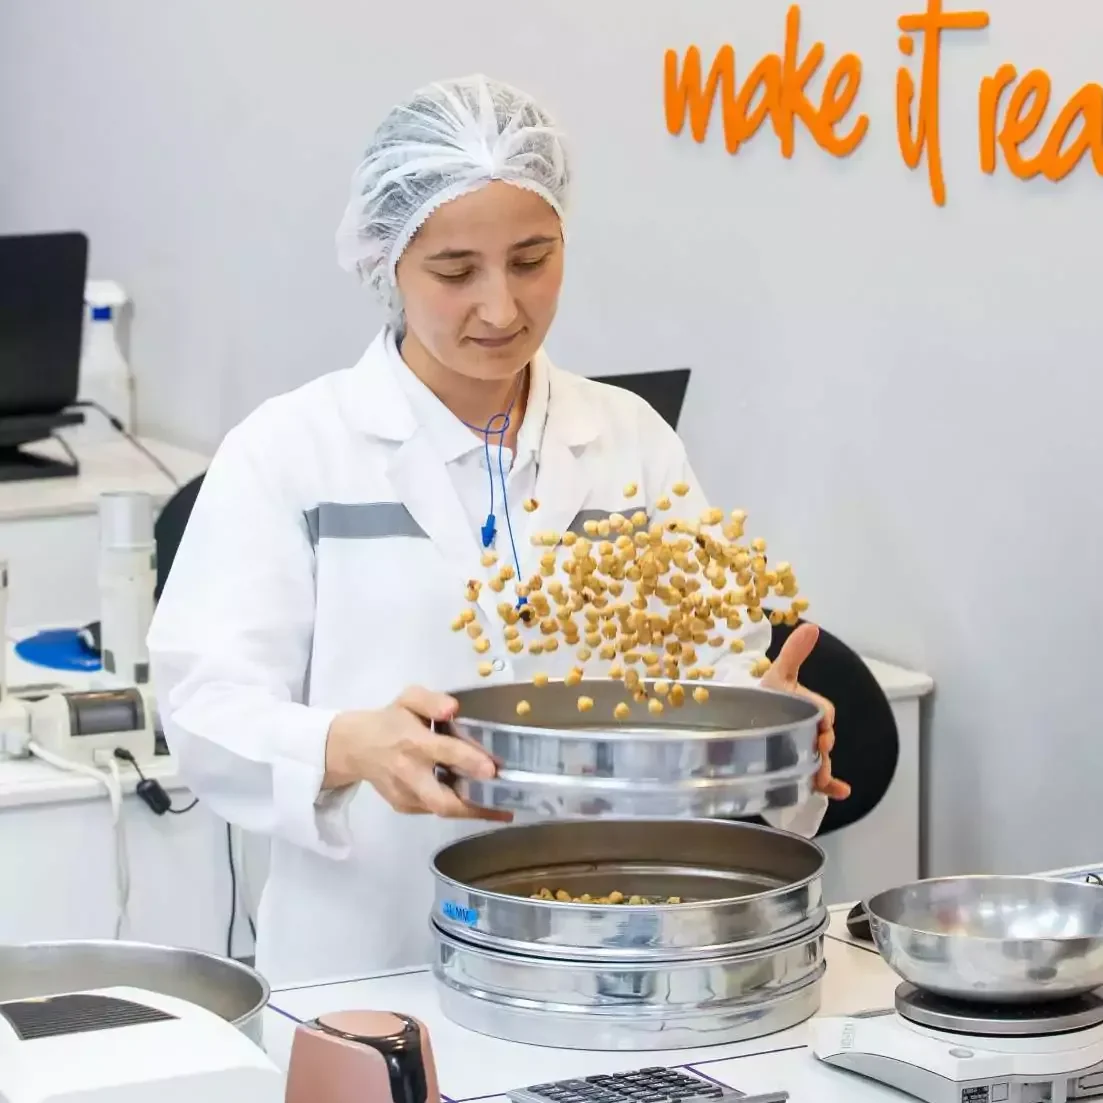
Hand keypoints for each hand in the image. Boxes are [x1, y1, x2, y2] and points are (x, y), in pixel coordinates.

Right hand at [324, 687, 511, 820]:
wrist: (355, 747)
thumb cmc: (389, 720)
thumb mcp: (408, 699)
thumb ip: (431, 701)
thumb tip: (453, 708)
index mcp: (413, 742)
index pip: (444, 752)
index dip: (469, 761)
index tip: (493, 769)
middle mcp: (408, 772)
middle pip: (440, 800)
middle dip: (472, 806)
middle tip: (504, 804)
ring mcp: (405, 794)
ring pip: (441, 810)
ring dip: (472, 811)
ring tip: (501, 809)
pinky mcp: (403, 806)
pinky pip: (434, 809)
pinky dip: (456, 807)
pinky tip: (476, 801)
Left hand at [760, 624, 850, 800]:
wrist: (738, 722)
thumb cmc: (762, 697)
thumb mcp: (778, 676)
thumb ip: (794, 654)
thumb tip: (812, 626)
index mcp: (805, 707)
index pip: (823, 712)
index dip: (824, 716)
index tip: (822, 723)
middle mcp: (807, 729)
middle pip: (824, 738)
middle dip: (823, 745)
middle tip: (818, 748)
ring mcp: (804, 750)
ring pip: (822, 761)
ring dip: (825, 769)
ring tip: (820, 777)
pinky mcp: (799, 770)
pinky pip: (819, 781)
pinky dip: (832, 787)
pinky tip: (842, 791)